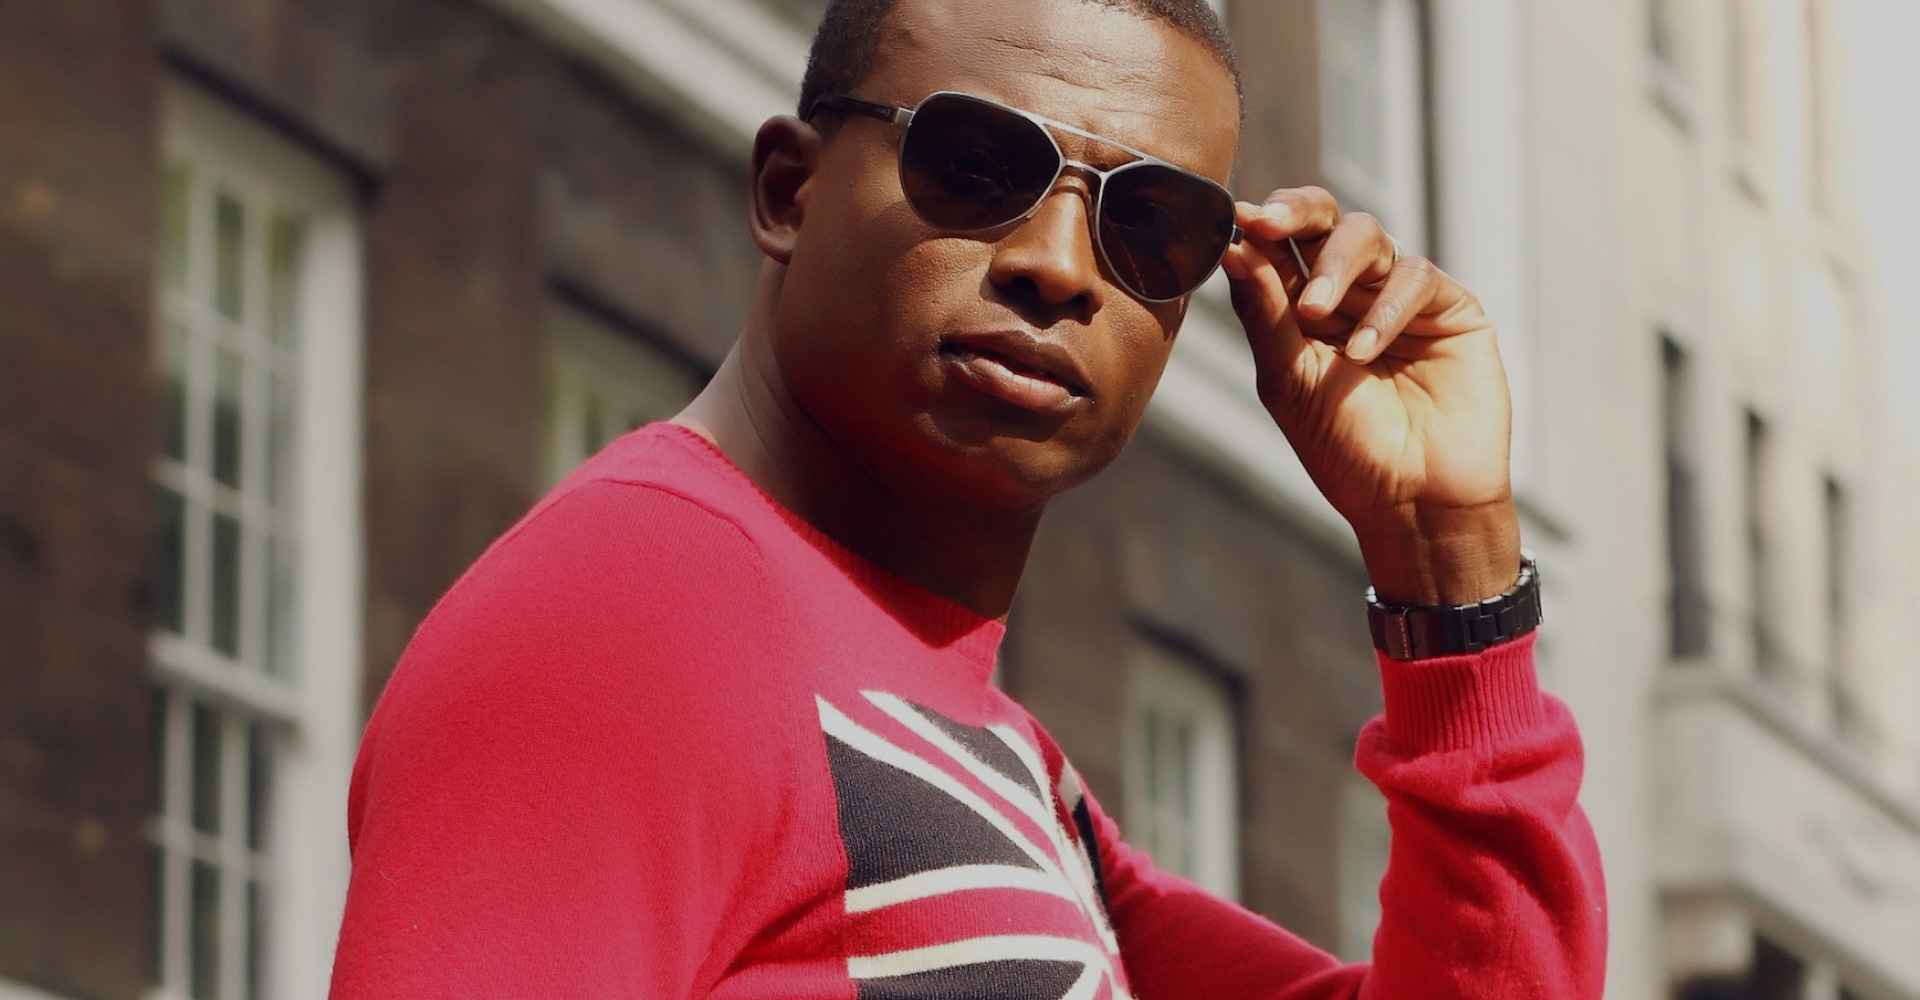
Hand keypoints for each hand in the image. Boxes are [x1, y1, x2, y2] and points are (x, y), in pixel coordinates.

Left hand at [1218, 186, 1520, 605]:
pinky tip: (1363, 351)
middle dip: (1296, 213)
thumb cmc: (1345, 450)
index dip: (1260, 225)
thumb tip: (1234, 248)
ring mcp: (1399, 297)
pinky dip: (1385, 310)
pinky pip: (1415, 278)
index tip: (1237, 218)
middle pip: (1325, 220)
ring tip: (1317, 313)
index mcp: (1302, 309)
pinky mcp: (1449, 310)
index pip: (1280, 246)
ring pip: (1368, 235)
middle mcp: (1351, 294)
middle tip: (1269, 224)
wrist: (1413, 502)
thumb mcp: (1289, 381)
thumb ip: (1265, 315)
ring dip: (1335, 265)